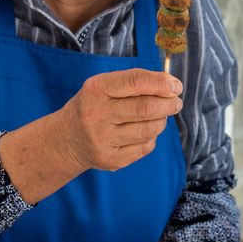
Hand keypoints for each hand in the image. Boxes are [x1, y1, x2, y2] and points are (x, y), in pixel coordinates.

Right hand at [58, 69, 182, 171]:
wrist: (66, 140)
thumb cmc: (93, 106)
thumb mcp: (103, 87)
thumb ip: (135, 83)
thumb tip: (172, 86)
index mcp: (96, 89)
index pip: (136, 81)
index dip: (162, 82)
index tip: (176, 85)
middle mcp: (97, 114)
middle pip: (146, 108)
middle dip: (168, 104)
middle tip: (176, 102)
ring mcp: (103, 140)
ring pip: (149, 129)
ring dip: (162, 121)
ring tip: (159, 116)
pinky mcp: (110, 159)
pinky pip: (145, 147)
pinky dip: (151, 137)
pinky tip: (143, 132)